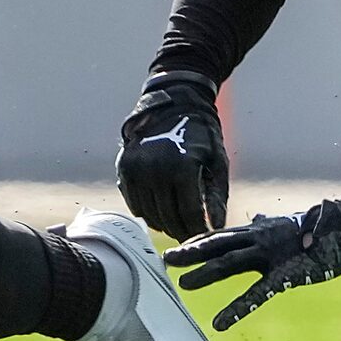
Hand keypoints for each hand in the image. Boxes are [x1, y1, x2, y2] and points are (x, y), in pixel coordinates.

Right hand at [117, 71, 228, 239]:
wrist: (173, 102)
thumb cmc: (201, 133)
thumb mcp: (217, 161)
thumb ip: (216, 197)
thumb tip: (216, 228)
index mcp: (181, 168)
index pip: (189, 215)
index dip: (197, 231)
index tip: (204, 237)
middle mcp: (154, 170)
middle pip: (168, 218)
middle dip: (182, 231)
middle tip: (191, 236)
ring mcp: (136, 170)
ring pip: (149, 215)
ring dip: (164, 224)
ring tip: (177, 224)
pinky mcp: (124, 169)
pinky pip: (135, 204)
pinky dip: (148, 212)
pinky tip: (161, 210)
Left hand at [167, 199, 340, 331]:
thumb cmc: (330, 225)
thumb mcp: (294, 224)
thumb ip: (271, 223)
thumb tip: (258, 216)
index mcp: (263, 229)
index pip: (223, 235)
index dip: (199, 241)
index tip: (177, 247)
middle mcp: (262, 238)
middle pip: (218, 245)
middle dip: (191, 252)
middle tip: (165, 260)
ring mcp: (273, 255)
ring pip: (229, 264)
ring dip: (205, 275)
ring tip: (183, 285)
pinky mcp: (287, 273)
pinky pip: (256, 295)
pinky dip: (235, 309)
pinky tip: (219, 323)